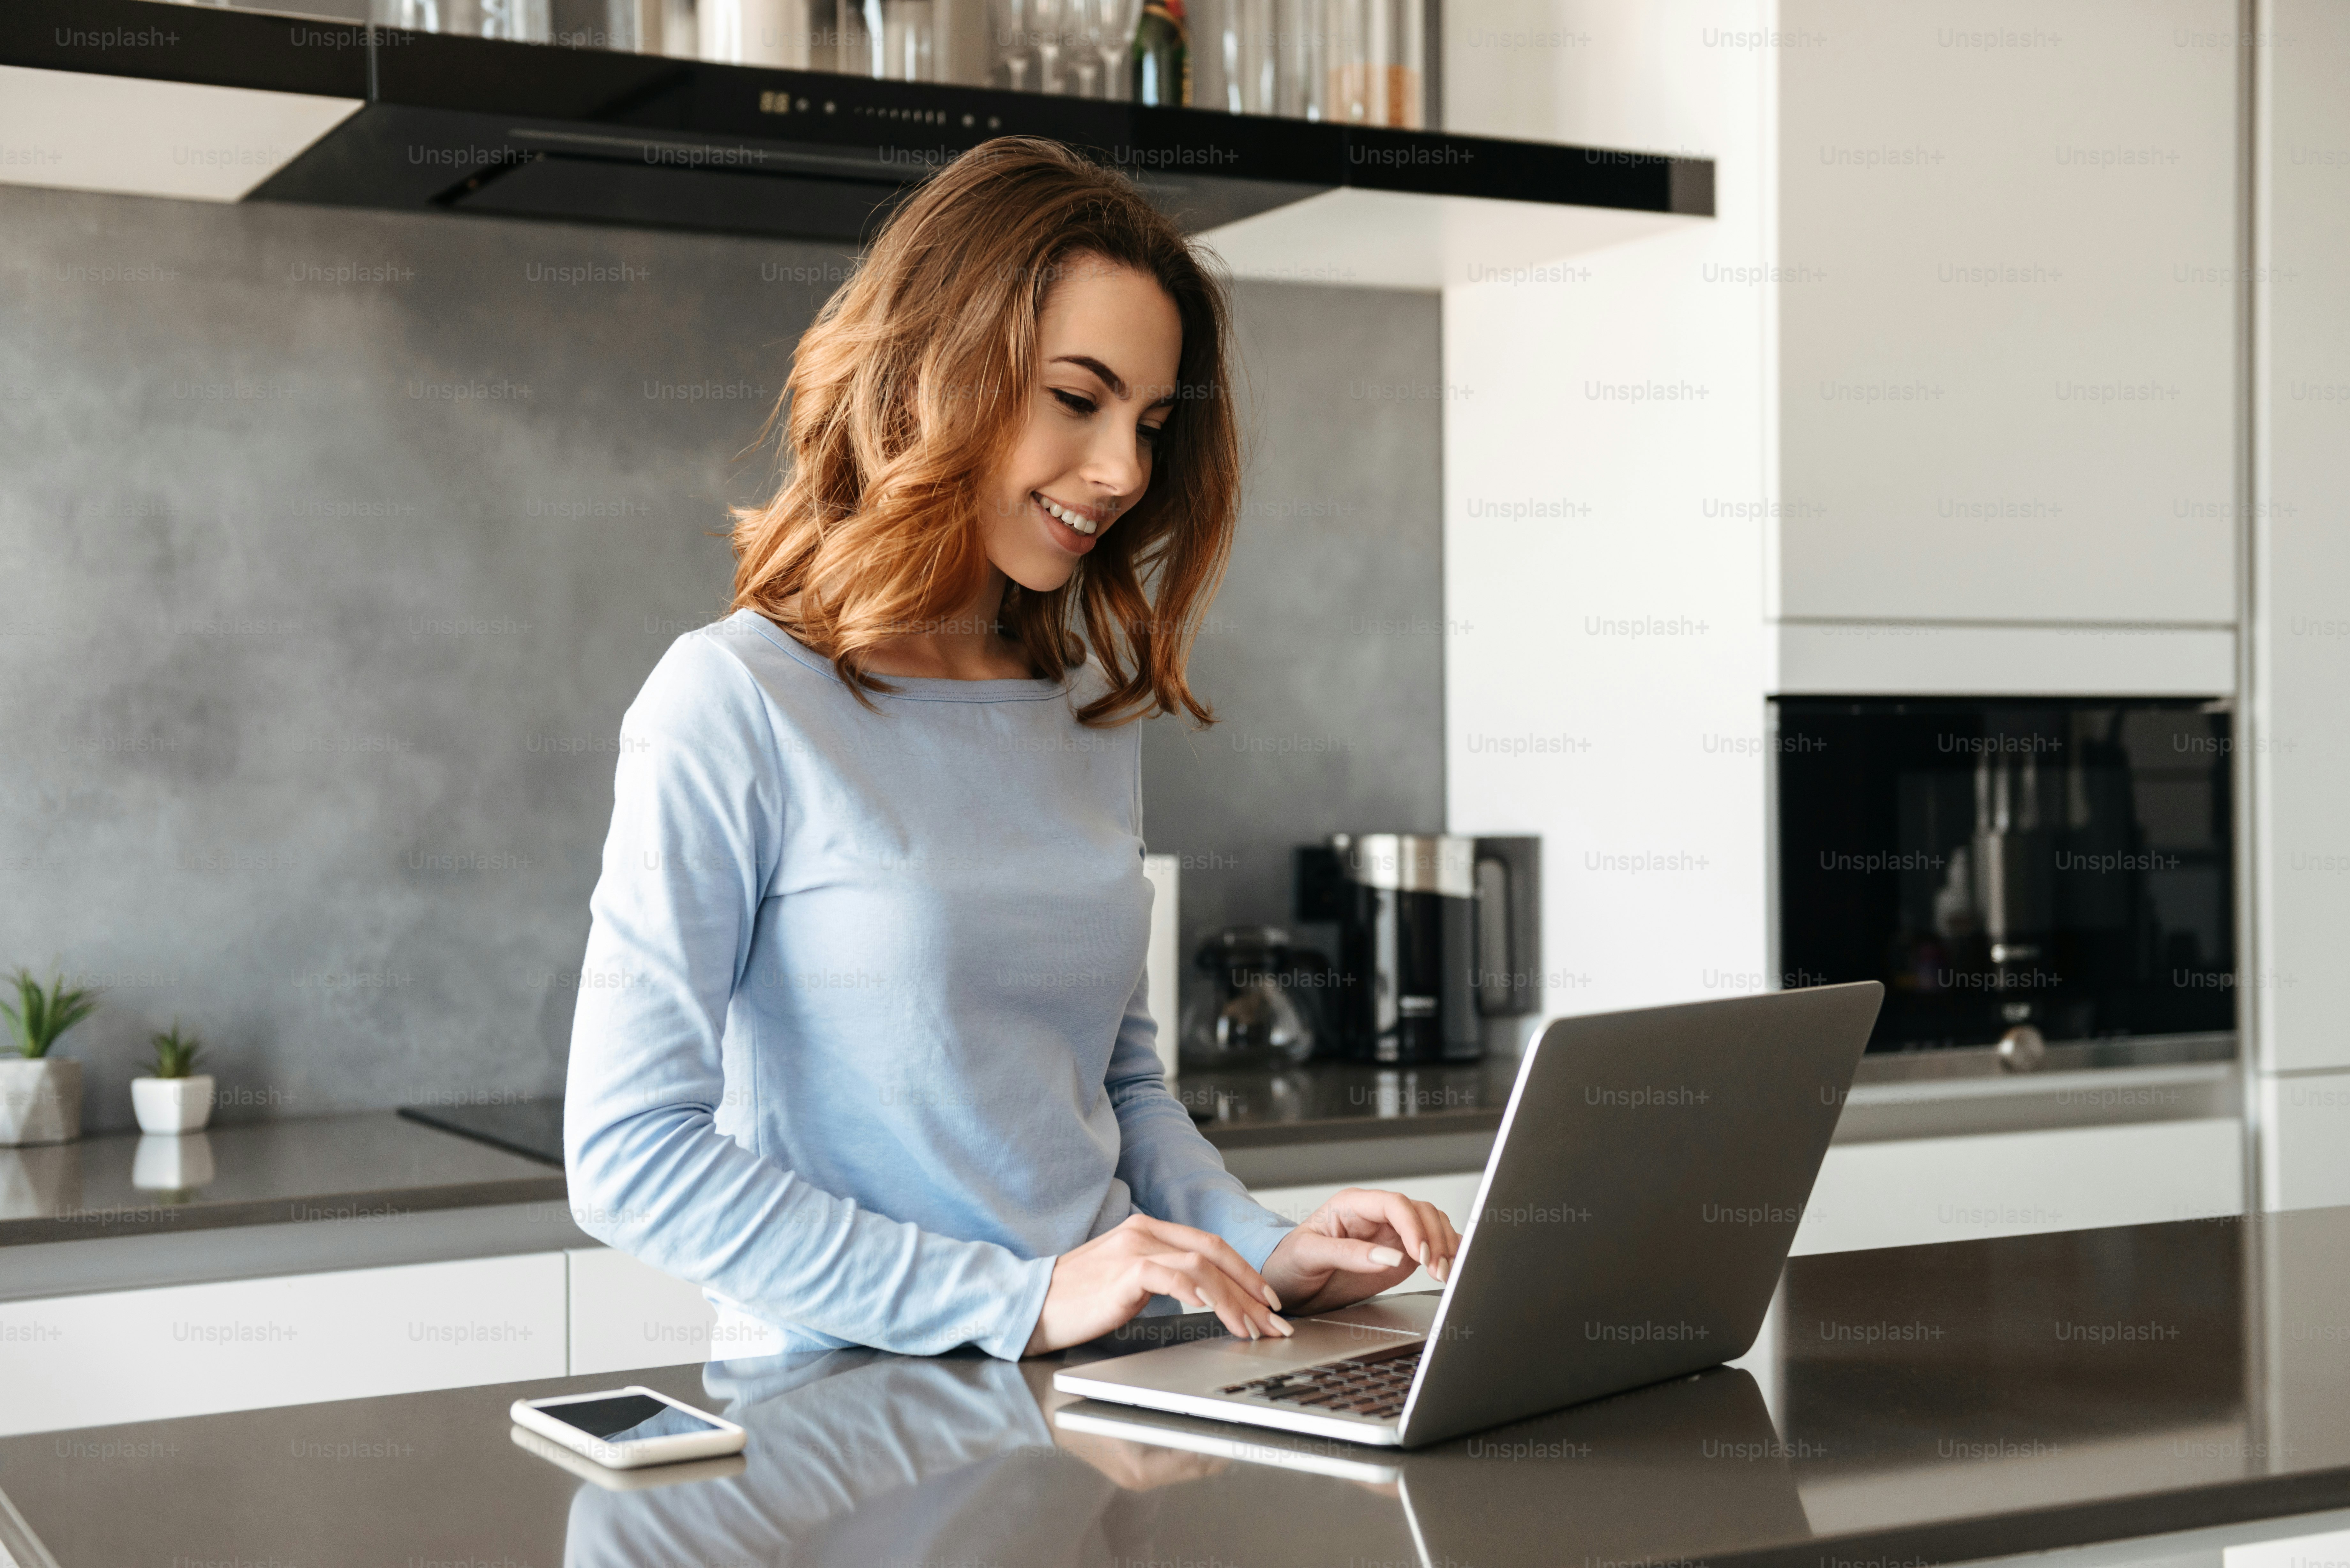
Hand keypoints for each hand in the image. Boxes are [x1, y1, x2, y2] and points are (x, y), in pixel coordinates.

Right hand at [1024, 1214, 1293, 1355]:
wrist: (1029, 1305)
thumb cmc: (1074, 1301)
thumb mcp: (1125, 1282)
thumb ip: (1160, 1278)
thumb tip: (1199, 1296)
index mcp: (1146, 1231)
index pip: (1209, 1245)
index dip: (1244, 1272)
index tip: (1267, 1300)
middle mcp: (1144, 1232)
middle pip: (1215, 1253)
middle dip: (1251, 1288)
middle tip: (1275, 1320)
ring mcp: (1134, 1249)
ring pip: (1203, 1266)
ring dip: (1235, 1300)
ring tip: (1252, 1329)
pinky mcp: (1125, 1272)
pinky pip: (1174, 1278)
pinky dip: (1201, 1294)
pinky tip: (1217, 1313)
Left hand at [1260, 1188, 1461, 1316]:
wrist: (1289, 1286)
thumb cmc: (1291, 1262)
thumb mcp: (1310, 1255)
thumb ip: (1348, 1254)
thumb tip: (1389, 1258)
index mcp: (1352, 1205)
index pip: (1394, 1204)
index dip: (1413, 1226)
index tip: (1419, 1254)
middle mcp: (1376, 1215)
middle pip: (1420, 1212)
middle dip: (1434, 1239)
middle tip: (1438, 1269)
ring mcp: (1390, 1234)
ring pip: (1432, 1225)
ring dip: (1445, 1246)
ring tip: (1445, 1273)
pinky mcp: (1400, 1253)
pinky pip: (1431, 1245)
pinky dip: (1447, 1254)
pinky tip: (1454, 1266)